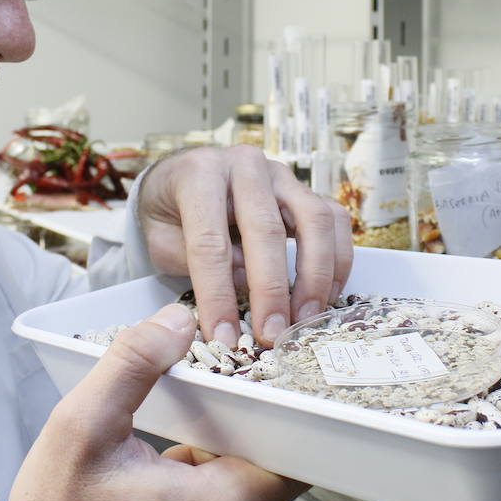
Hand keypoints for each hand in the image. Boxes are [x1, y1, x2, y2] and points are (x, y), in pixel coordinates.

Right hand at [0, 304, 304, 500]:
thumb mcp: (81, 429)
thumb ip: (133, 365)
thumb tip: (174, 323)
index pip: (297, 448)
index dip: (280, 409)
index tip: (252, 386)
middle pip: (264, 466)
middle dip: (224, 437)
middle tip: (178, 426)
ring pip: (239, 494)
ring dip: (206, 472)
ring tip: (154, 468)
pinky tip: (153, 497)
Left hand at [137, 145, 352, 347]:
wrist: (180, 177)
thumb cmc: (170, 213)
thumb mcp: (163, 240)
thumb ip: (196, 260)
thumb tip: (244, 285)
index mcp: (199, 175)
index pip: (210, 241)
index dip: (217, 294)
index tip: (224, 335)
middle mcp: (245, 166)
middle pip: (266, 229)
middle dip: (270, 290)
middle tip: (271, 333)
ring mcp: (280, 174)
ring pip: (313, 219)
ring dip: (315, 275)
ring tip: (305, 317)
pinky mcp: (304, 188)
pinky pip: (334, 218)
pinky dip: (337, 258)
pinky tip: (326, 294)